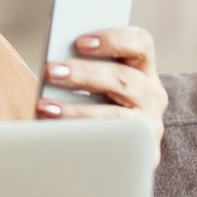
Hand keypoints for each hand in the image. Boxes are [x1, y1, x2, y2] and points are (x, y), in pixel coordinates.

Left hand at [36, 26, 168, 162]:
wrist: (108, 157)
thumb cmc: (91, 107)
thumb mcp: (93, 85)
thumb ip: (83, 69)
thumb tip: (56, 65)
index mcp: (142, 68)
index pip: (140, 43)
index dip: (112, 39)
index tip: (79, 42)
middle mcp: (152, 95)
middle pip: (123, 78)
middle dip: (84, 74)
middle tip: (50, 71)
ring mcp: (151, 125)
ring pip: (116, 116)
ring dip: (77, 110)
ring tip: (45, 106)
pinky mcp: (145, 154)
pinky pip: (114, 146)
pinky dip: (84, 139)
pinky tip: (58, 136)